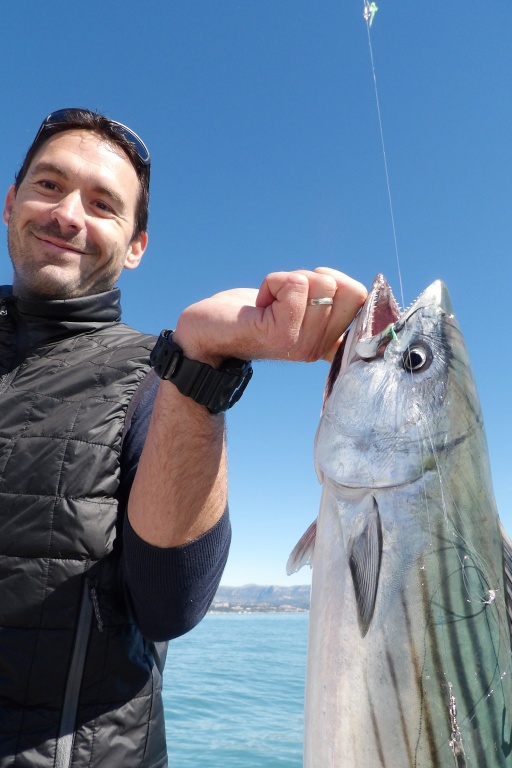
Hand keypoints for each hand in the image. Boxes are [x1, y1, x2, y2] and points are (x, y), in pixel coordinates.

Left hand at [173, 267, 366, 364]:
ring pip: (320, 283)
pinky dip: (273, 282)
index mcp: (326, 342)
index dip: (340, 282)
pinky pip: (294, 283)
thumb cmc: (249, 314)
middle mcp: (318, 348)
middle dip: (310, 278)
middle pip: (345, 287)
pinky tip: (258, 304)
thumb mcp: (296, 306)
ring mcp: (302, 343)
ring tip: (268, 302)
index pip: (364, 301)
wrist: (205, 333)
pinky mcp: (282, 332)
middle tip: (283, 298)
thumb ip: (327, 302)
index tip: (306, 293)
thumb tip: (359, 289)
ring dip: (287, 280)